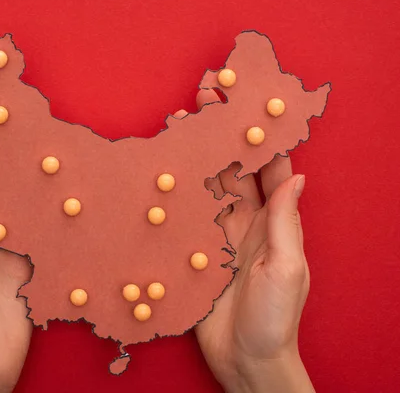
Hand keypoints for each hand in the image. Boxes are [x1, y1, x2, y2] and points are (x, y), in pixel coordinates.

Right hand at [175, 90, 313, 392]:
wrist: (245, 359)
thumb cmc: (275, 317)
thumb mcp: (287, 268)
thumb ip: (285, 223)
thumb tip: (296, 177)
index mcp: (272, 223)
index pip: (268, 169)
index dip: (259, 135)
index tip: (249, 102)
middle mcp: (243, 223)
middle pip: (231, 168)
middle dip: (219, 133)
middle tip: (204, 97)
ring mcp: (215, 235)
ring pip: (203, 186)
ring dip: (193, 155)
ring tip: (178, 124)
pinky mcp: (192, 252)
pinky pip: (183, 216)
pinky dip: (172, 192)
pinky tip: (160, 172)